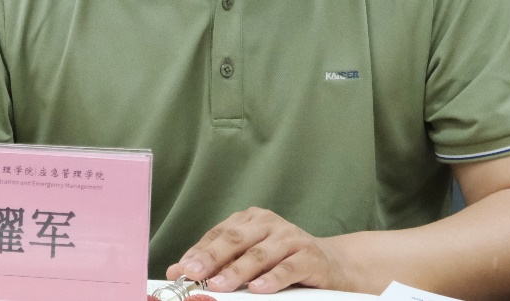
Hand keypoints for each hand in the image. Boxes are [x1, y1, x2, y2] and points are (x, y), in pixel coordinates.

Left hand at [165, 207, 346, 293]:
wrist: (331, 264)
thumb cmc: (283, 260)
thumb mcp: (249, 259)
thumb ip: (218, 263)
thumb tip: (178, 271)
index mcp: (251, 220)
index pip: (219, 233)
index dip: (199, 251)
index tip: (182, 269)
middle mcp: (270, 224)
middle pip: (236, 239)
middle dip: (212, 257)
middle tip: (194, 273)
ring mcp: (291, 238)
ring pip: (259, 254)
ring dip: (237, 271)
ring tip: (219, 285)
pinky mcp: (310, 257)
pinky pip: (288, 267)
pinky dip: (272, 279)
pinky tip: (258, 289)